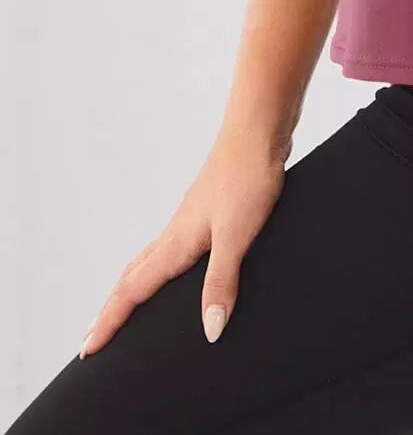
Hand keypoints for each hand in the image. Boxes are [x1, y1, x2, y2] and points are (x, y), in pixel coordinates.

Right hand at [78, 126, 287, 358]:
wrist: (259, 130)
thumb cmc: (248, 177)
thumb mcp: (237, 236)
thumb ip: (221, 282)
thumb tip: (210, 330)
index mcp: (176, 243)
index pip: (132, 291)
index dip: (110, 321)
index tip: (87, 350)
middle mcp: (176, 232)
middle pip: (132, 277)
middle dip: (112, 308)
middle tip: (94, 337)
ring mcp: (190, 218)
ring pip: (149, 259)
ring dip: (132, 286)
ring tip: (125, 306)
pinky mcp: (207, 208)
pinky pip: (171, 246)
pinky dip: (159, 266)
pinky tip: (176, 264)